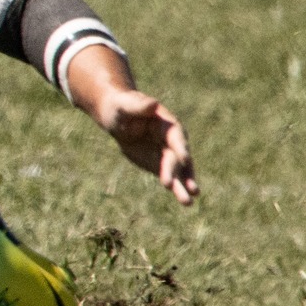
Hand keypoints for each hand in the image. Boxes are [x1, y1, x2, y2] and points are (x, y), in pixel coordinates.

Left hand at [91, 86, 199, 205]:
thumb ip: (139, 105)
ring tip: (188, 202)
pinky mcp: (161, 165)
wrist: (117, 117)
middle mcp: (173, 141)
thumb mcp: (126, 104)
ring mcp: (169, 154)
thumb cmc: (121, 106)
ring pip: (179, 171)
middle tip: (168, 184)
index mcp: (167, 124)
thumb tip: (153, 103)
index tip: (184, 158)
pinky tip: (185, 199)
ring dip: (184, 185)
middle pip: (176, 157)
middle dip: (174, 171)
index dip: (180, 147)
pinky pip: (172, 177)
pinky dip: (177, 188)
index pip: (176, 136)